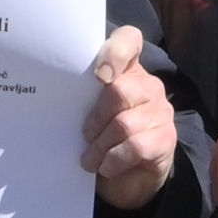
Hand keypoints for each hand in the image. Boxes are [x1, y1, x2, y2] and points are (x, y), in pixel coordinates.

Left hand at [83, 26, 178, 208]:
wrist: (129, 177)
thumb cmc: (104, 138)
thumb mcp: (92, 113)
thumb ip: (83, 97)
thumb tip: (52, 97)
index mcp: (127, 71)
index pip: (129, 40)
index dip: (115, 51)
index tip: (99, 75)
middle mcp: (148, 86)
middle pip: (119, 91)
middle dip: (95, 120)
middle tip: (85, 137)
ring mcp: (161, 111)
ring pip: (124, 125)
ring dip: (100, 147)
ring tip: (90, 159)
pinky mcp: (166, 139)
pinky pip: (135, 147)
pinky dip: (113, 160)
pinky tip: (106, 166)